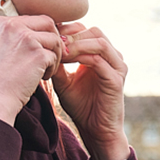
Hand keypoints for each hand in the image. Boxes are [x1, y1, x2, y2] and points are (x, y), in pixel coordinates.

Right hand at [0, 14, 63, 122]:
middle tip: (50, 57)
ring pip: (54, 40)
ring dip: (54, 56)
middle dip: (53, 40)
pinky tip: (41, 78)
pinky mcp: (38, 53)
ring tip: (43, 71)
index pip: (30, 19)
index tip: (38, 49)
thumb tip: (38, 33)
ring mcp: (25, 38)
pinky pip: (54, 57)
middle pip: (47, 23)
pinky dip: (52, 69)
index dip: (39, 35)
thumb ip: (11, 37)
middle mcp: (11, 25)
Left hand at [51, 22, 130, 159]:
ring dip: (76, 43)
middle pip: (93, 31)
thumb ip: (57, 64)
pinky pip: (99, 60)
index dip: (66, 30)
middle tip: (52, 41)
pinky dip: (82, 57)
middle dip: (71, 34)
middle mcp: (112, 57)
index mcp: (100, 55)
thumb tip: (42, 47)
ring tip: (59, 50)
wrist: (95, 130)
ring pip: (98, 41)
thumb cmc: (81, 107)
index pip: (85, 31)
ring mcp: (117, 67)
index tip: (48, 36)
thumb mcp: (64, 81)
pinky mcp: (116, 79)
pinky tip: (66, 60)